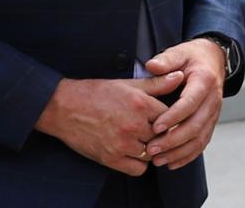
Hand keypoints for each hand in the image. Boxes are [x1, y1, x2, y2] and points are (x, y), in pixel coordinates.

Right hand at [35, 74, 183, 176]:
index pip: (171, 116)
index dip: (169, 118)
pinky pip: (138, 169)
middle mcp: (134, 125)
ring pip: (153, 154)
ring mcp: (122, 143)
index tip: (163, 118)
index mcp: (140, 104)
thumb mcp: (128, 84)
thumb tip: (180, 76)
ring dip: (150, 149)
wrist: (63, 107)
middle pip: (163, 137)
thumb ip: (156, 83)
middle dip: (161, 134)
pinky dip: (138, 163)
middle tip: (154, 131)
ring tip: (142, 140)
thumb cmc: (95, 93)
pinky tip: (133, 152)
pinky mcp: (111, 158)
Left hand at [142, 38, 226, 169]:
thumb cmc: (192, 57)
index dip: (173, 116)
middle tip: (151, 148)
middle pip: (195, 125)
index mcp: (204, 81)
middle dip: (172, 140)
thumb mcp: (180, 52)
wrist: (213, 60)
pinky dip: (187, 156)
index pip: (190, 103)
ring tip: (157, 160)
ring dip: (178, 152)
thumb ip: (166, 60)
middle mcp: (213, 100)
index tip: (154, 127)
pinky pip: (202, 143)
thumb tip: (151, 66)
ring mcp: (214, 113)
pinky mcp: (211, 123)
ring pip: (199, 138)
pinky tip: (171, 163)